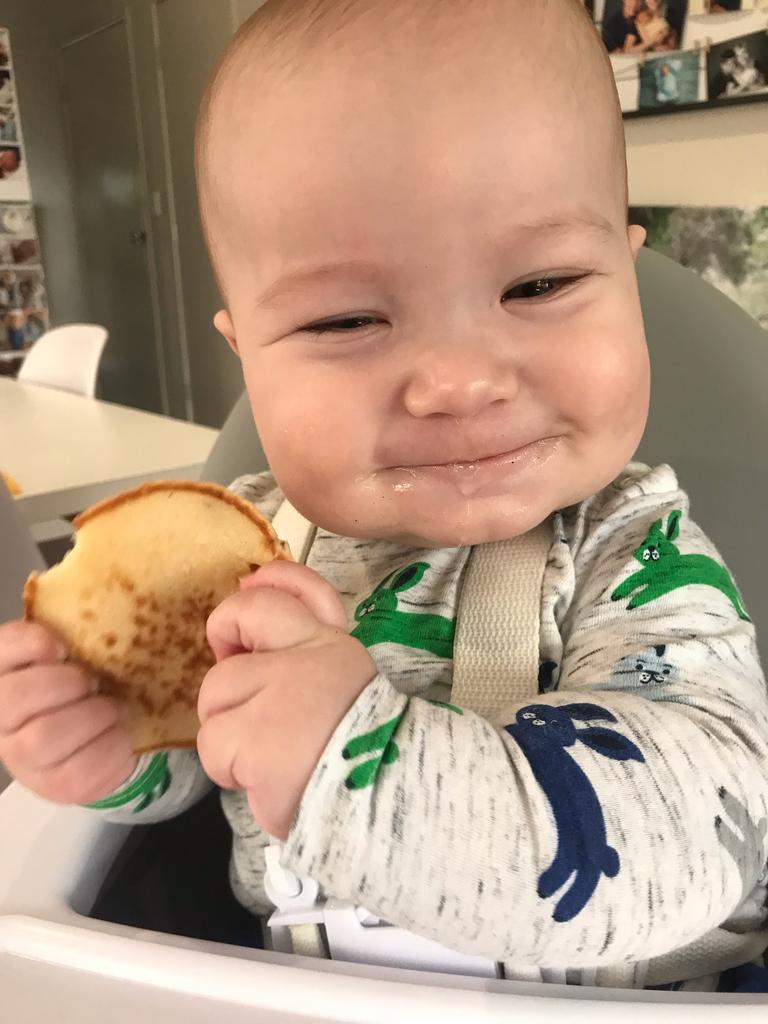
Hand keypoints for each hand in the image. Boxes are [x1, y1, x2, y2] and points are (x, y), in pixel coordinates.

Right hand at [0, 620, 136, 803]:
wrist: (101, 741)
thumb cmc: (85, 689)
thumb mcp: (79, 655)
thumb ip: (76, 635)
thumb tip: (102, 602)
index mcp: (5, 675)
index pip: (2, 650)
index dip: (28, 644)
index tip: (62, 647)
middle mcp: (2, 720)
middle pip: (14, 698)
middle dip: (64, 684)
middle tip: (92, 682)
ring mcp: (23, 759)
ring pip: (44, 736)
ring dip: (91, 715)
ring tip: (110, 708)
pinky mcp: (56, 788)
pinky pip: (82, 768)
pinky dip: (112, 745)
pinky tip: (119, 733)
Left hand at [197, 561, 376, 838]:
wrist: (386, 801)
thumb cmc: (358, 747)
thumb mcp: (345, 680)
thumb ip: (306, 646)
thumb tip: (254, 593)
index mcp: (332, 645)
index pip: (292, 593)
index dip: (268, 585)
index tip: (252, 586)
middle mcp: (307, 659)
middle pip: (234, 639)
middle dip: (228, 685)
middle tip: (250, 711)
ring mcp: (280, 697)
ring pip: (214, 700)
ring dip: (230, 735)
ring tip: (270, 757)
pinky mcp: (258, 741)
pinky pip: (214, 747)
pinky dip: (231, 769)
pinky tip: (266, 780)